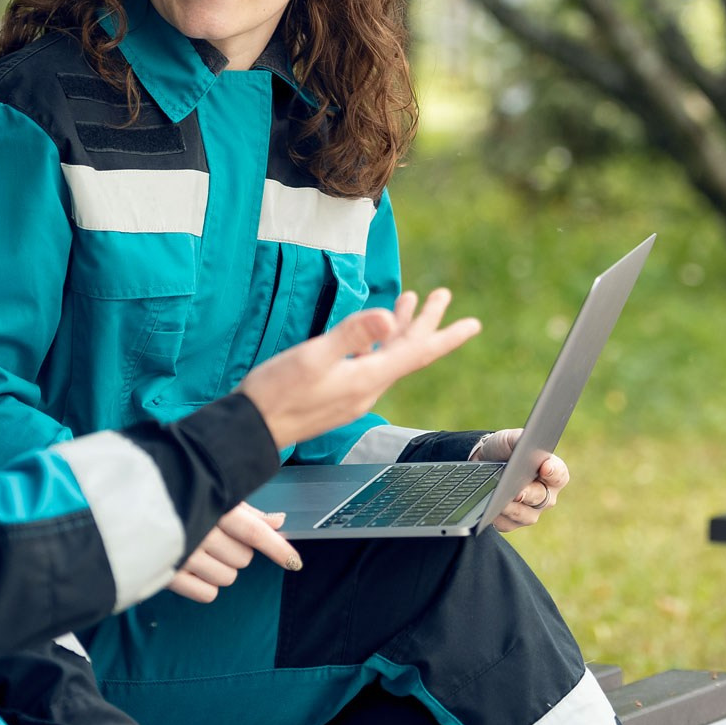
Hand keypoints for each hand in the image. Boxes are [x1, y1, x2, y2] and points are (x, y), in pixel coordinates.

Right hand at [168, 502, 298, 602]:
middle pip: (243, 558)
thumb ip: (247, 510)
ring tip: (202, 551)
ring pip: (228, 577)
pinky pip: (207, 593)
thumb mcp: (213, 494)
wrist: (124, 506)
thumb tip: (278, 521)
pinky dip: (205, 584)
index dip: (278, 548)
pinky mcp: (168, 574)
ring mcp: (183, 553)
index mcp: (212, 505)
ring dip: (221, 568)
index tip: (294, 562)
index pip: (254, 532)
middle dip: (237, 550)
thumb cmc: (175, 494)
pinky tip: (193, 568)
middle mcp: (199, 529)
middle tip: (219, 538)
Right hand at [238, 288, 479, 450]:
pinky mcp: (338, 394)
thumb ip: (350, 334)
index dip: (447, 335)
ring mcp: (353, 393)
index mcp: (367, 378)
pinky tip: (371, 334)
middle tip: (442, 294)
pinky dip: (378, 341)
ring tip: (410, 300)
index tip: (474, 324)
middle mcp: (367, 388)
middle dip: (426, 321)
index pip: (418, 352)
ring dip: (402, 327)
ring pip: (389, 355)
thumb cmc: (276, 393)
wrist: (251, 431)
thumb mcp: (312, 357)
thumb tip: (386, 317)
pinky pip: (370, 363)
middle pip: (407, 350)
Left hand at [473, 428, 568, 531]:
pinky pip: (507, 524)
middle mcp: (546, 495)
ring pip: (526, 515)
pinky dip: (498, 518)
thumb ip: (519, 440)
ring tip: (499, 502)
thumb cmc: (504, 449)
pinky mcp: (513, 523)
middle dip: (529, 494)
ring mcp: (531, 511)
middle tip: (518, 492)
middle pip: (542, 498)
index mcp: (551, 472)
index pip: (559, 474)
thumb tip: (523, 446)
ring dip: (512, 509)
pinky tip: (489, 511)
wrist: (483, 462)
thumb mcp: (510, 439)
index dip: (553, 472)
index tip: (544, 467)